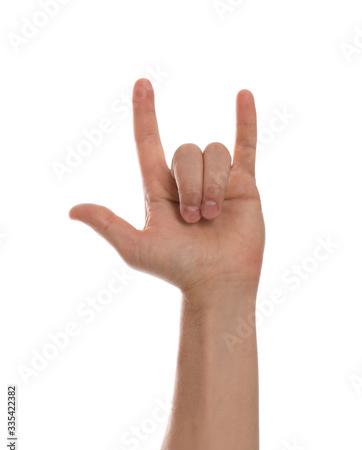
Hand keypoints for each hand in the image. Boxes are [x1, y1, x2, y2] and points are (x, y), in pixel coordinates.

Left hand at [69, 79, 264, 293]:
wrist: (218, 283)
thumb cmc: (177, 269)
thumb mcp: (137, 248)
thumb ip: (108, 225)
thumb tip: (73, 210)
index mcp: (158, 188)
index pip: (148, 143)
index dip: (144, 114)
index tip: (142, 84)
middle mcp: (186, 180)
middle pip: (187, 151)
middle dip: (191, 184)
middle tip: (194, 219)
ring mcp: (216, 180)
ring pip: (214, 153)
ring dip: (214, 185)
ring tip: (214, 216)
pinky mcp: (244, 184)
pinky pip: (245, 146)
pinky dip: (246, 120)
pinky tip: (243, 94)